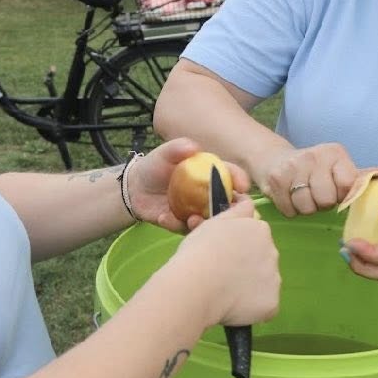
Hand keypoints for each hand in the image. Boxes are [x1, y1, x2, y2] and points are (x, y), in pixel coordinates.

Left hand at [126, 138, 251, 231]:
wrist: (135, 188)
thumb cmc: (154, 166)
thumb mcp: (164, 153)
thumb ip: (177, 148)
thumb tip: (194, 148)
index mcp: (210, 174)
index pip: (231, 175)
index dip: (240, 179)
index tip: (242, 186)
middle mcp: (209, 194)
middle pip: (229, 203)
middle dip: (231, 210)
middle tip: (223, 212)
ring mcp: (198, 211)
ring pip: (211, 222)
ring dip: (206, 223)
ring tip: (191, 220)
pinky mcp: (184, 225)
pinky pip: (185, 229)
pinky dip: (176, 225)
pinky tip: (163, 217)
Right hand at [171, 198, 280, 326]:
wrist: (196, 286)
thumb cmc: (199, 251)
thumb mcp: (215, 221)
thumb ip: (236, 211)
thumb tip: (246, 201)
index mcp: (259, 229)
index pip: (255, 235)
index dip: (238, 244)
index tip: (222, 252)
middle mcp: (273, 252)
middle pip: (262, 258)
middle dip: (247, 264)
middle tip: (221, 272)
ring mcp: (274, 279)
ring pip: (264, 282)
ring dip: (250, 285)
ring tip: (224, 291)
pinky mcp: (272, 303)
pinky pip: (264, 305)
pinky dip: (252, 307)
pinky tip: (233, 306)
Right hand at [254, 142, 372, 217]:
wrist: (274, 160)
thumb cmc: (314, 169)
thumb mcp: (340, 168)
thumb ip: (367, 175)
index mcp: (334, 153)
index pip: (348, 186)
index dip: (342, 195)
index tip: (335, 190)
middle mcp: (314, 156)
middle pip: (327, 199)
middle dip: (323, 203)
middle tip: (317, 193)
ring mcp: (293, 166)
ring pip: (307, 206)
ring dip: (306, 207)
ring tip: (304, 195)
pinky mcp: (275, 179)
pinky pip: (290, 210)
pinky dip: (291, 209)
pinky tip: (290, 197)